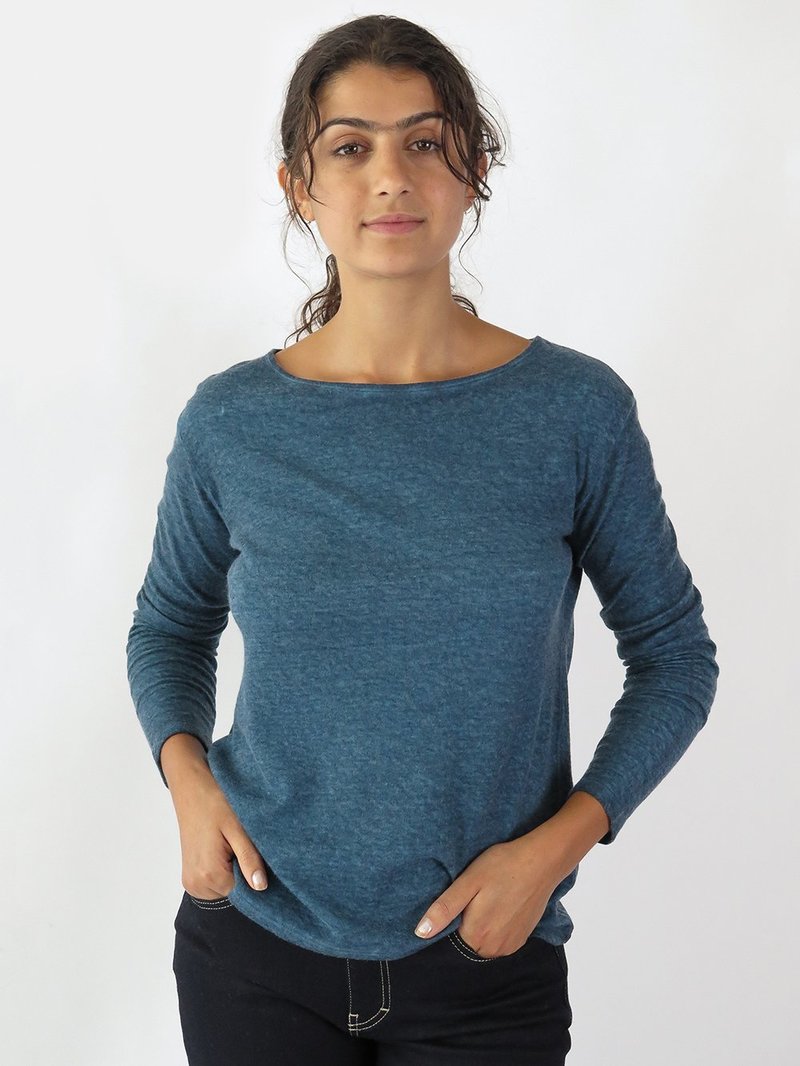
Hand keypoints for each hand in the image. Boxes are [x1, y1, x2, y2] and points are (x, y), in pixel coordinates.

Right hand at [170, 761, 268, 899]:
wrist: (191, 789)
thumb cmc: (215, 802)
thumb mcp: (238, 828)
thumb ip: (249, 859)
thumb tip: (261, 887)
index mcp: (208, 875)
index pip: (245, 892)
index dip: (256, 874)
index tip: (258, 854)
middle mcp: (196, 884)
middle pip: (234, 890)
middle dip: (244, 871)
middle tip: (242, 843)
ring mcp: (191, 882)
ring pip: (226, 887)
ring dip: (234, 870)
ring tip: (231, 843)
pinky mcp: (190, 877)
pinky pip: (215, 882)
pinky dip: (224, 869)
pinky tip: (223, 847)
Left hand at [413, 832, 561, 957]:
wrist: (541, 861)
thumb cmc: (502, 865)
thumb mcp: (468, 881)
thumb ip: (444, 909)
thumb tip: (420, 933)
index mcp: (475, 935)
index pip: (450, 936)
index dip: (453, 916)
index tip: (462, 897)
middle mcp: (493, 948)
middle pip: (468, 940)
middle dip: (467, 921)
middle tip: (477, 894)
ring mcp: (510, 946)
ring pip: (484, 940)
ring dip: (483, 924)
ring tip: (490, 897)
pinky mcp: (523, 939)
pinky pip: (500, 939)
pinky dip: (498, 925)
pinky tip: (503, 904)